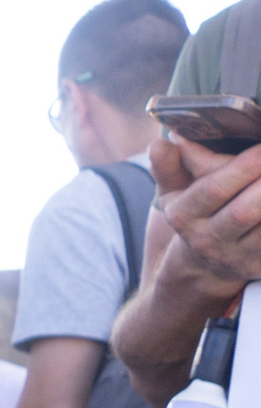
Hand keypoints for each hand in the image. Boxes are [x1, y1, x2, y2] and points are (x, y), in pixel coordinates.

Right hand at [151, 134, 260, 285]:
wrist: (204, 265)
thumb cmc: (196, 216)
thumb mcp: (174, 192)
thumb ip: (168, 165)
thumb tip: (162, 142)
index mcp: (184, 216)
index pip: (212, 191)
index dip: (241, 168)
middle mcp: (209, 240)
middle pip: (244, 212)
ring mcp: (238, 257)